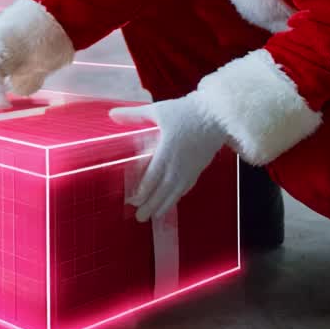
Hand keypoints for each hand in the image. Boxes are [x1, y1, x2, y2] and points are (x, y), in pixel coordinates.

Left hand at [110, 94, 231, 222]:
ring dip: (165, 205)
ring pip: (176, 192)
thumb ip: (134, 115)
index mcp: (167, 152)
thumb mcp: (157, 111)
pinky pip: (187, 186)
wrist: (218, 114)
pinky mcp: (200, 167)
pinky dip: (178, 196)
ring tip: (155, 216)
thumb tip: (111, 114)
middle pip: (163, 190)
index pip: (152, 178)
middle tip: (140, 218)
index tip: (132, 202)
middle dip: (151, 206)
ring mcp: (191, 168)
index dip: (142, 192)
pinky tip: (174, 200)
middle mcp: (179, 165)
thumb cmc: (186, 111)